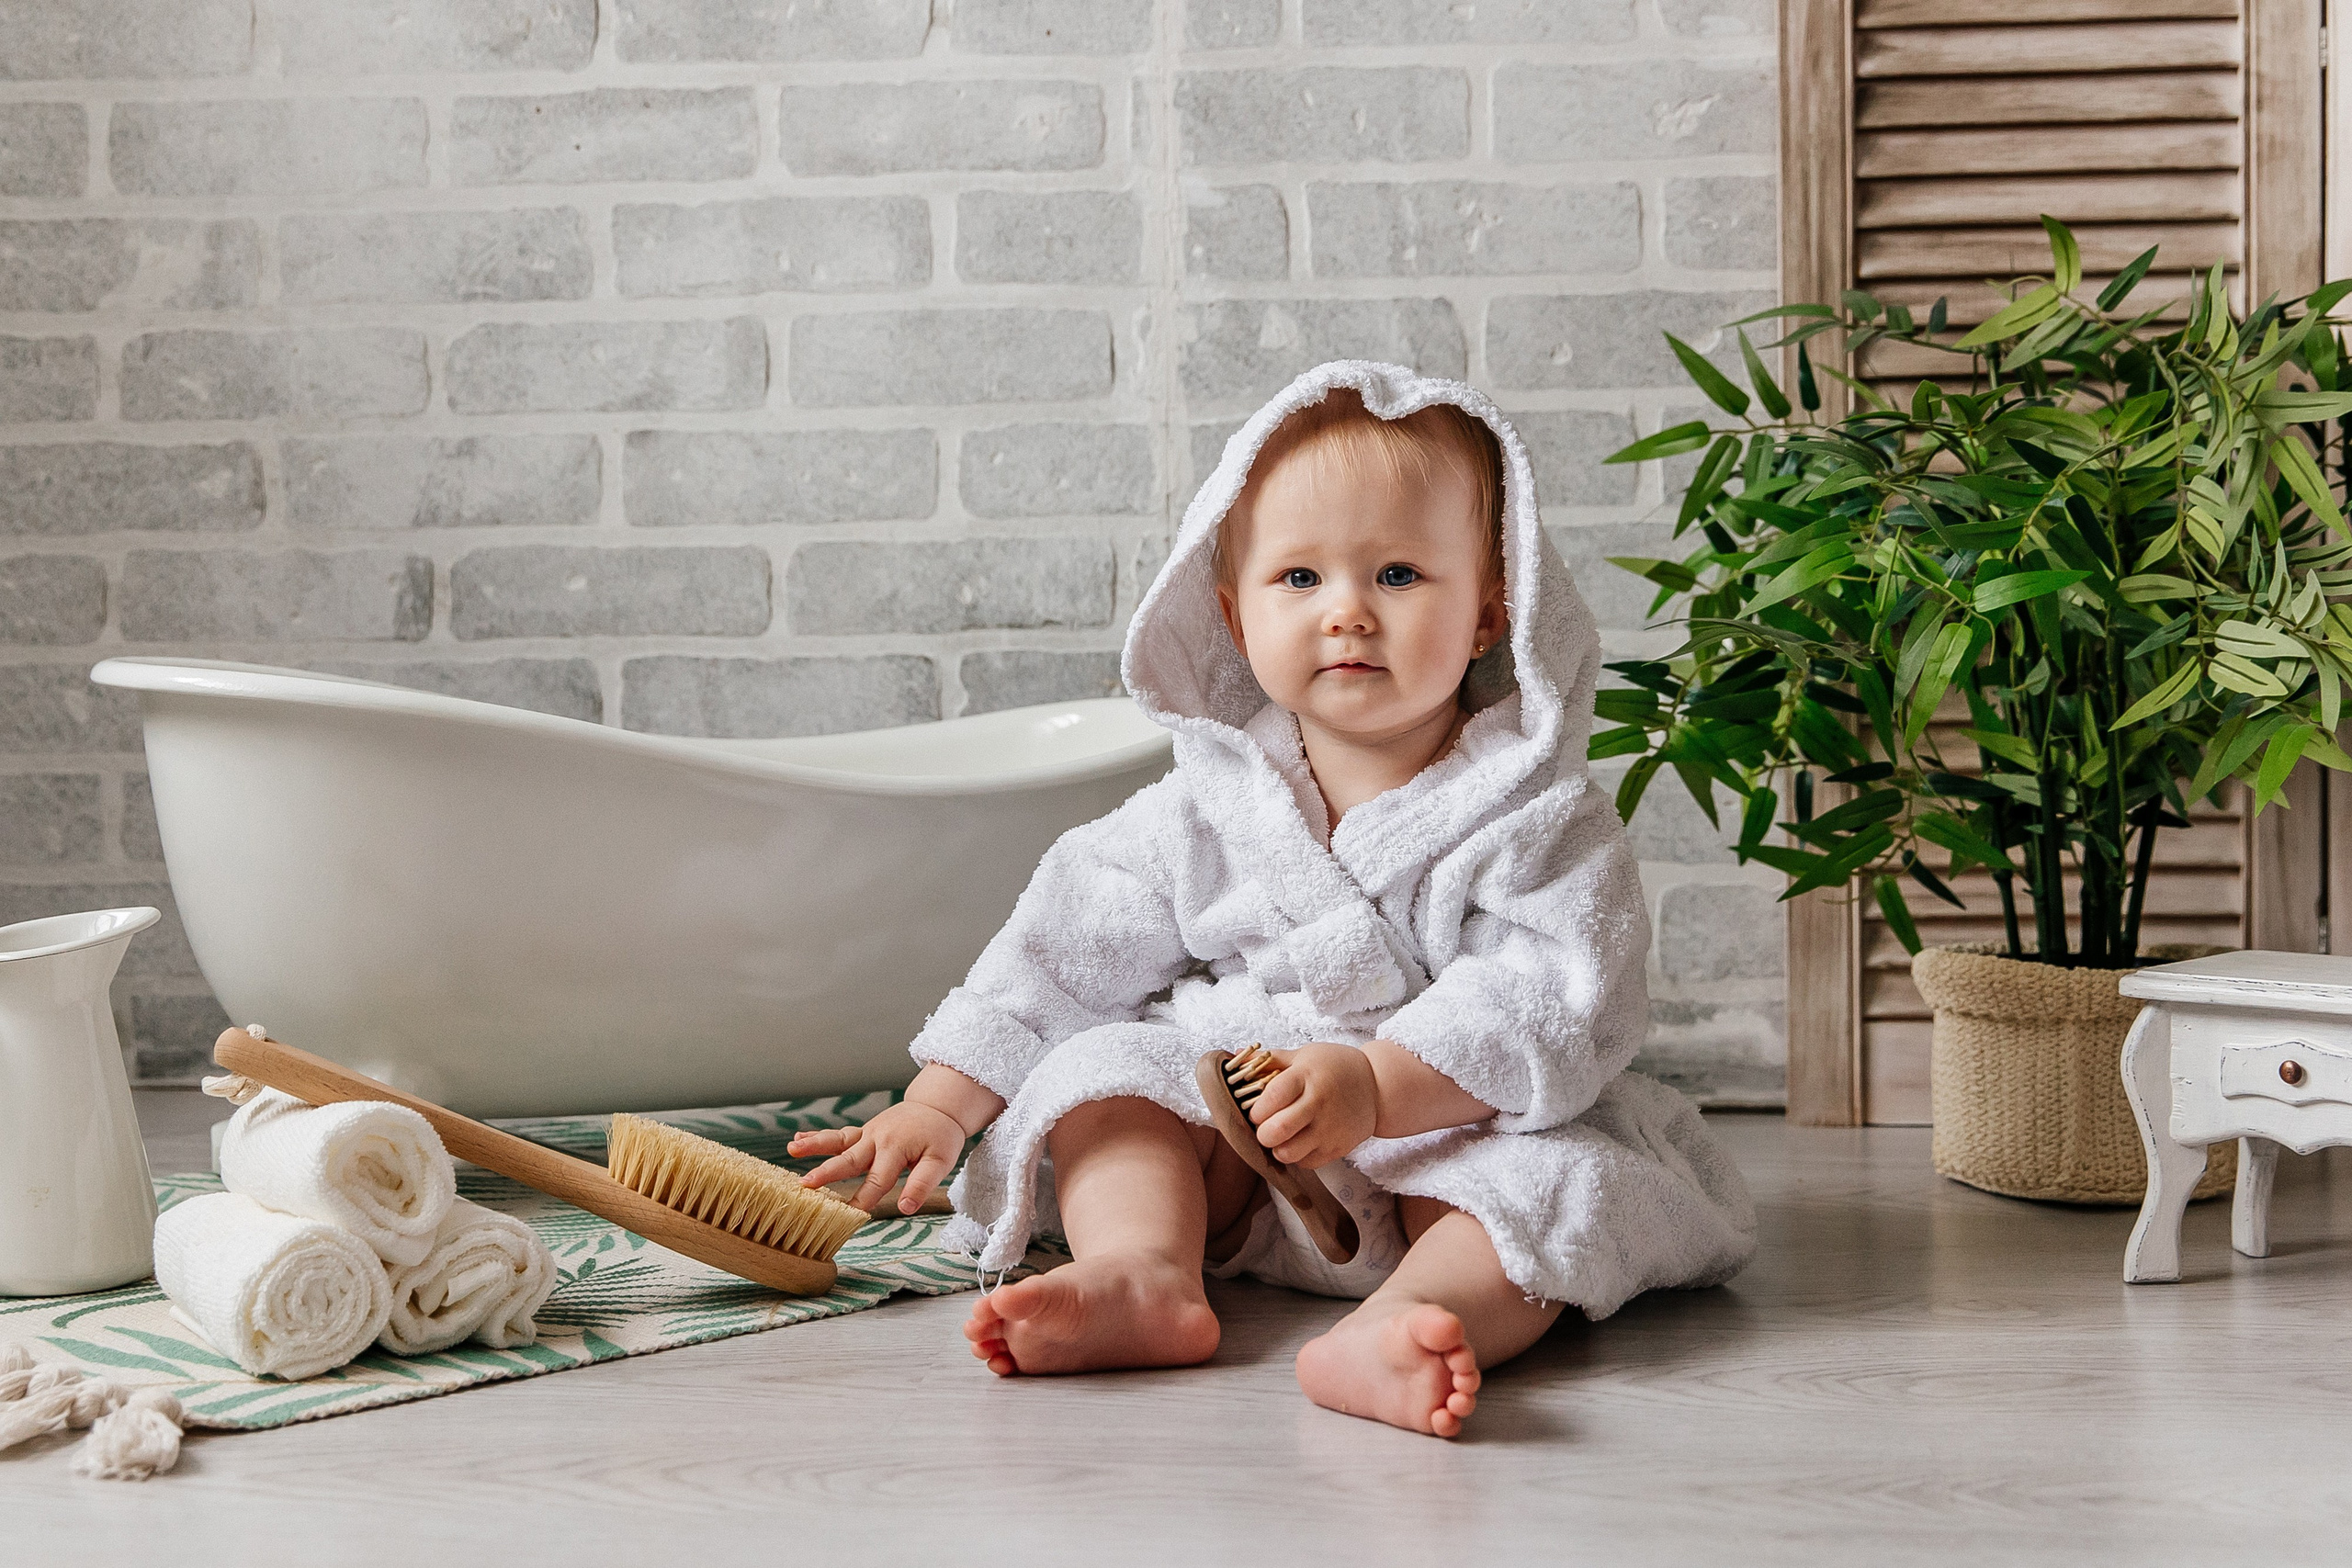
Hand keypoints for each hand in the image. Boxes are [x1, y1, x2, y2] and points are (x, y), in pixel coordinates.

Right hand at [790, 1100, 968, 1215]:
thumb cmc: (941, 1136)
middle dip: (826, 1172)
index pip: (877, 1181)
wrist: (938, 1106)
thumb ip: (922, 1184)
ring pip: (838, 1141)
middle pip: (849, 1159)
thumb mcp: (941, 1161)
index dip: (863, 1200)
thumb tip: (906, 1208)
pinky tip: (797, 1138)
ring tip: (792, 1148)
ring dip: (813, 1144)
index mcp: (896, 1148)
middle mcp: (877, 1139)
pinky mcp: (863, 1132)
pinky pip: (839, 1135)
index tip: (848, 1215)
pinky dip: (817, 1135)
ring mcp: (868, 1133)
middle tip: (805, 1184)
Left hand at [1247, 1042, 1378, 1169]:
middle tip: (1264, 1127)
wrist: (1378, 1086)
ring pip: (1289, 1153)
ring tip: (1280, 1137)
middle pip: (1277, 1130)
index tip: (1255, 1110)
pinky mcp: (1339, 1148)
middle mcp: (1319, 1103)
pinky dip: (1296, 1156)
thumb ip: (1271, 1061)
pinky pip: (1306, 1163)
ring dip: (1277, 1148)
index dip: (1256, 1108)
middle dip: (1262, 1133)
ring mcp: (1330, 1129)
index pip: (1273, 1096)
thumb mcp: (1305, 1055)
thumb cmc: (1335, 1067)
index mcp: (1308, 1076)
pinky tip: (1299, 1141)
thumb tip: (1235, 1061)